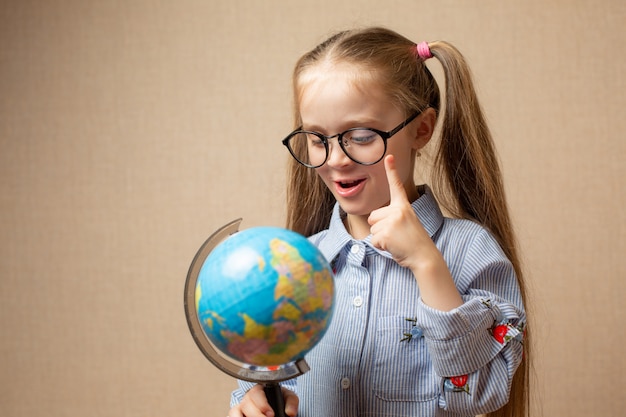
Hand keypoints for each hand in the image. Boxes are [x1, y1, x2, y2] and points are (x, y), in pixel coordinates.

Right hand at [229, 384, 298, 416]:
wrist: (276, 408)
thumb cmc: (280, 401)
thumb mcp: (288, 398)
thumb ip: (291, 402)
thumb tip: (290, 413)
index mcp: (259, 390)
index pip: (256, 393)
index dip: (262, 404)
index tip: (271, 414)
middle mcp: (247, 398)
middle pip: (246, 404)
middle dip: (256, 414)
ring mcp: (240, 408)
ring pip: (235, 411)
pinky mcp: (238, 415)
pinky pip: (231, 416)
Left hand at [368, 154, 431, 268]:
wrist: (424, 257)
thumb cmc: (413, 242)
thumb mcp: (406, 222)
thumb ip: (392, 217)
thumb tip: (372, 220)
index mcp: (404, 206)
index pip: (395, 186)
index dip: (391, 170)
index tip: (388, 156)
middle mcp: (398, 210)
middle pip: (373, 217)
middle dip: (379, 228)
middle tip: (397, 235)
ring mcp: (392, 221)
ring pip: (372, 229)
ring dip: (381, 238)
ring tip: (397, 241)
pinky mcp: (386, 233)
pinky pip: (373, 241)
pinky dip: (381, 247)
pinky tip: (394, 247)